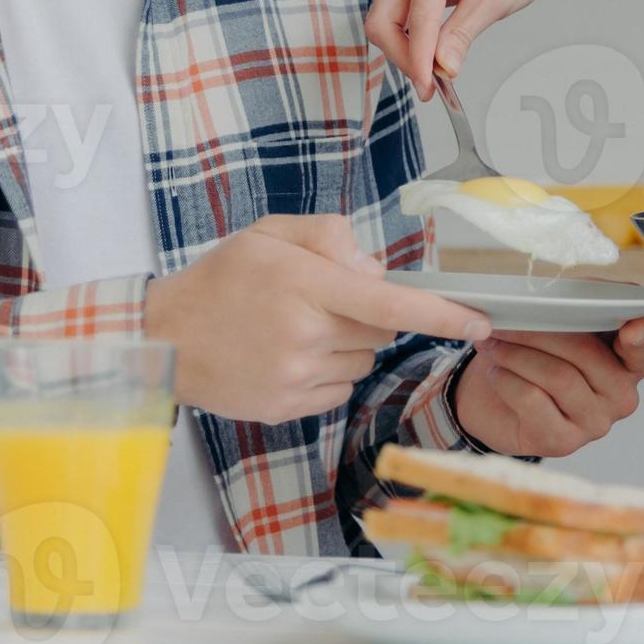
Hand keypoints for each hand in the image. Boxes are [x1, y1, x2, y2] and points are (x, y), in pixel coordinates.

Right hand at [142, 214, 491, 424]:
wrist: (163, 339)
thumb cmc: (220, 278)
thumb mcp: (271, 233)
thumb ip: (332, 237)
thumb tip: (376, 272)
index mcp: (306, 286)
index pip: (390, 304)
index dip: (442, 314)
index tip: (480, 322)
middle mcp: (305, 336)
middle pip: (381, 332)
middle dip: (368, 316)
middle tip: (321, 301)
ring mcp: (296, 378)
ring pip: (362, 362)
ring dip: (347, 346)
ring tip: (295, 329)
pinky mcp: (287, 409)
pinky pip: (338, 390)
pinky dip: (328, 373)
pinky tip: (287, 356)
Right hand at [367, 0, 573, 98]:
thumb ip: (462, 34)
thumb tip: (441, 68)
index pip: (416, 20)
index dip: (418, 60)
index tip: (429, 89)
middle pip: (383, 20)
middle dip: (402, 56)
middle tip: (430, 85)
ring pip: (388, 20)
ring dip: (406, 49)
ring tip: (435, 71)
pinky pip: (402, 14)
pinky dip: (413, 38)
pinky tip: (434, 53)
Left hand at [451, 317, 643, 457]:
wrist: (494, 403)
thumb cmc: (536, 357)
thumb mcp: (561, 326)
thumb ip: (589, 305)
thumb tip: (620, 289)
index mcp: (628, 364)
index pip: (643, 349)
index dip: (641, 336)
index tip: (634, 324)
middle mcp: (620, 397)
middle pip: (586, 353)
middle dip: (541, 330)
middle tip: (508, 318)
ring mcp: (594, 423)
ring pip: (557, 376)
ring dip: (517, 353)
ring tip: (493, 343)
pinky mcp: (562, 442)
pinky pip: (533, 400)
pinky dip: (507, 379)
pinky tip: (497, 372)